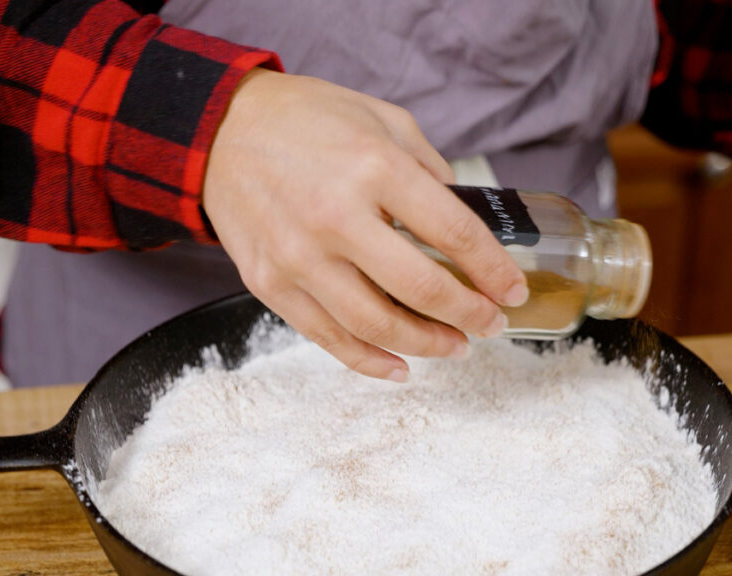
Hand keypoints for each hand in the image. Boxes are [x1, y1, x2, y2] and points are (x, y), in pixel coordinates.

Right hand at [202, 69, 527, 381]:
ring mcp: (299, 257)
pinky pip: (327, 337)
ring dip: (426, 344)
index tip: (513, 291)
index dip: (494, 270)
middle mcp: (336, 216)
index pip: (454, 233)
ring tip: (454, 346)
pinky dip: (369, 360)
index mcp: (375, 167)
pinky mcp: (269, 284)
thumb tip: (462, 219)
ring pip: (375, 324)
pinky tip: (400, 366)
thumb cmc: (307, 120)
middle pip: (421, 288)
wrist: (219, 132)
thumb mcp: (382, 119)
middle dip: (470, 315)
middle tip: (490, 324)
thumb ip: (428, 169)